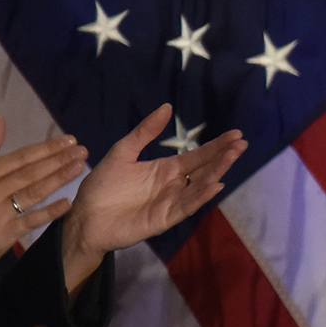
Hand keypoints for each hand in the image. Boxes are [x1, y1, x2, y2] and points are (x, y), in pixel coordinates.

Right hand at [0, 116, 88, 290]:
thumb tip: (0, 118)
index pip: (19, 158)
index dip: (46, 148)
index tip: (69, 140)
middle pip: (29, 173)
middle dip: (58, 160)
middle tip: (82, 150)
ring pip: (32, 193)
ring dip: (59, 179)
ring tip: (80, 167)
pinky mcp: (2, 236)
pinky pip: (30, 221)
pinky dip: (50, 212)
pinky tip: (68, 202)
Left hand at [59, 105, 246, 287]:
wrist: (85, 217)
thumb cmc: (102, 186)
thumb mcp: (122, 152)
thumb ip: (144, 132)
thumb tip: (167, 107)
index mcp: (165, 169)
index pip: (197, 156)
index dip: (216, 146)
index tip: (235, 135)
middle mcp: (173, 186)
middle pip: (204, 170)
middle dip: (223, 158)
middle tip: (241, 144)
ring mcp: (171, 203)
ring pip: (200, 187)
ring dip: (217, 173)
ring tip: (231, 158)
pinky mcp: (164, 220)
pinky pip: (186, 207)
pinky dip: (201, 197)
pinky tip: (214, 185)